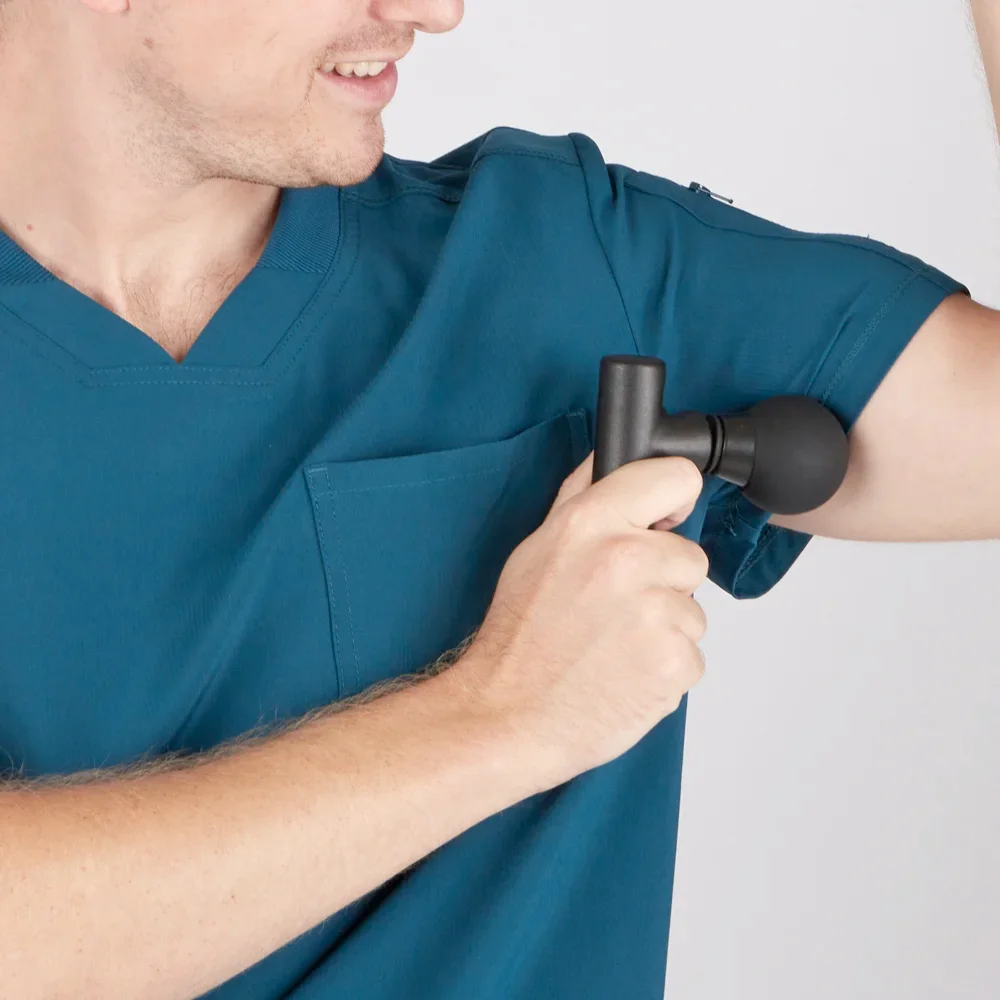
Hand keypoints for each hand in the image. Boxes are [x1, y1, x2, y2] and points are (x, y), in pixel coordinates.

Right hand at [456, 451, 708, 787]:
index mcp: (592, 524)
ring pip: (692, 611)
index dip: (672, 502)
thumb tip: (605, 461)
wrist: (508, 715)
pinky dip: (664, 668)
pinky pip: (691, 656)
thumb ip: (578, 499)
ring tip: (612, 646)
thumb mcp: (536, 550)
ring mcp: (656, 613)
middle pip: (690, 556)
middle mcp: (628, 560)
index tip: (663, 523)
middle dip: (664, 581)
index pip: (675, 477)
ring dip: (663, 629)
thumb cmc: (518, 639)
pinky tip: (624, 673)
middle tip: (614, 608)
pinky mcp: (674, 662)